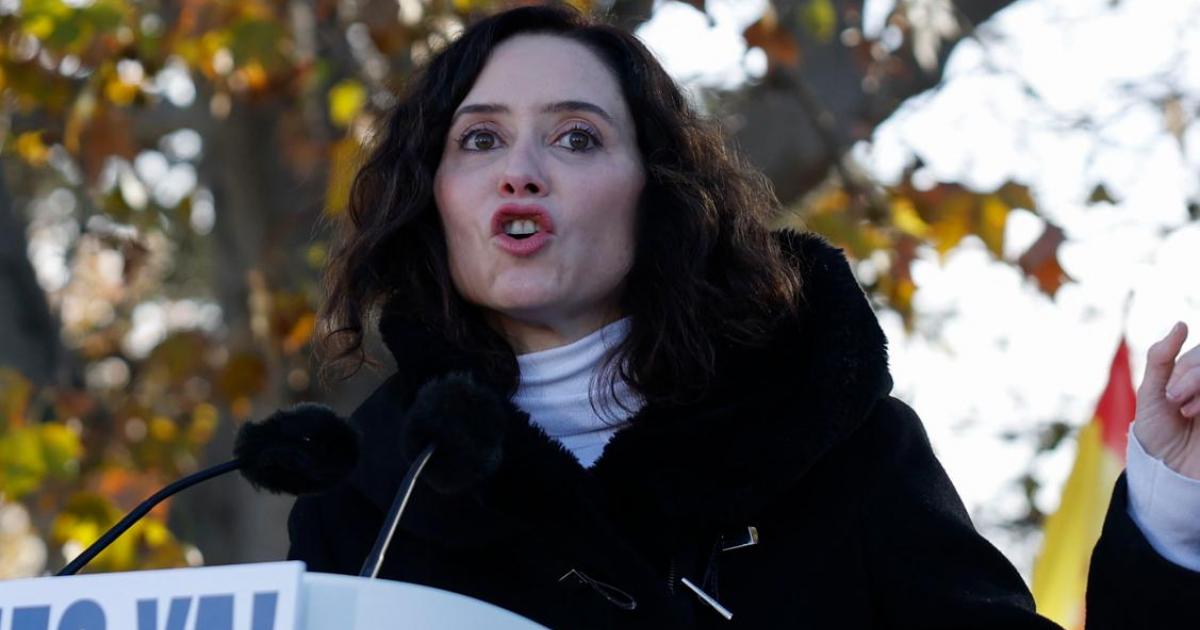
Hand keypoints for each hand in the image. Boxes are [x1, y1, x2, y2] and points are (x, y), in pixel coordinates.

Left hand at [1133, 322, 1199, 478]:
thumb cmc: (1157, 434)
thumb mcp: (1152, 395)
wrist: (1168, 474)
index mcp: (1194, 375)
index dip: (1188, 371)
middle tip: (1178, 403)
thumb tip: (1182, 323)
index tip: (1170, 397)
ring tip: (1189, 413)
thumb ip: (1162, 359)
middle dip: (1196, 377)